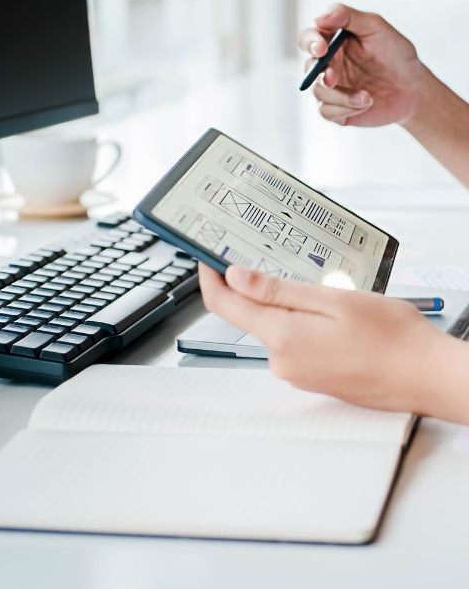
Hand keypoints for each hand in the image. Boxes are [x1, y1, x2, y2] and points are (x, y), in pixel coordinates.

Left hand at [198, 263, 449, 414]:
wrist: (427, 377)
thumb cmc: (391, 338)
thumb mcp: (332, 300)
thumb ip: (278, 291)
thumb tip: (235, 278)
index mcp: (281, 338)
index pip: (224, 305)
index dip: (210, 277)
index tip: (207, 257)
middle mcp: (282, 361)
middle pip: (248, 315)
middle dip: (252, 286)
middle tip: (266, 256)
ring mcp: (296, 372)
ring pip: (273, 327)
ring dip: (281, 304)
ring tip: (314, 284)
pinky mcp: (310, 376)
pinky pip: (291, 342)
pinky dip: (297, 322)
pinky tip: (326, 312)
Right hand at [298, 3, 424, 126]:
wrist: (413, 89)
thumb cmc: (395, 54)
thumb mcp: (376, 27)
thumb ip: (347, 16)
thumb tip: (319, 18)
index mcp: (332, 42)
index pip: (307, 39)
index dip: (309, 42)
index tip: (322, 48)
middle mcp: (327, 65)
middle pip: (308, 68)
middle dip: (320, 73)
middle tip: (333, 78)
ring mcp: (330, 89)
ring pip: (318, 92)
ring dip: (340, 96)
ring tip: (367, 96)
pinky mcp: (336, 110)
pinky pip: (326, 111)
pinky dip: (345, 109)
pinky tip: (365, 104)